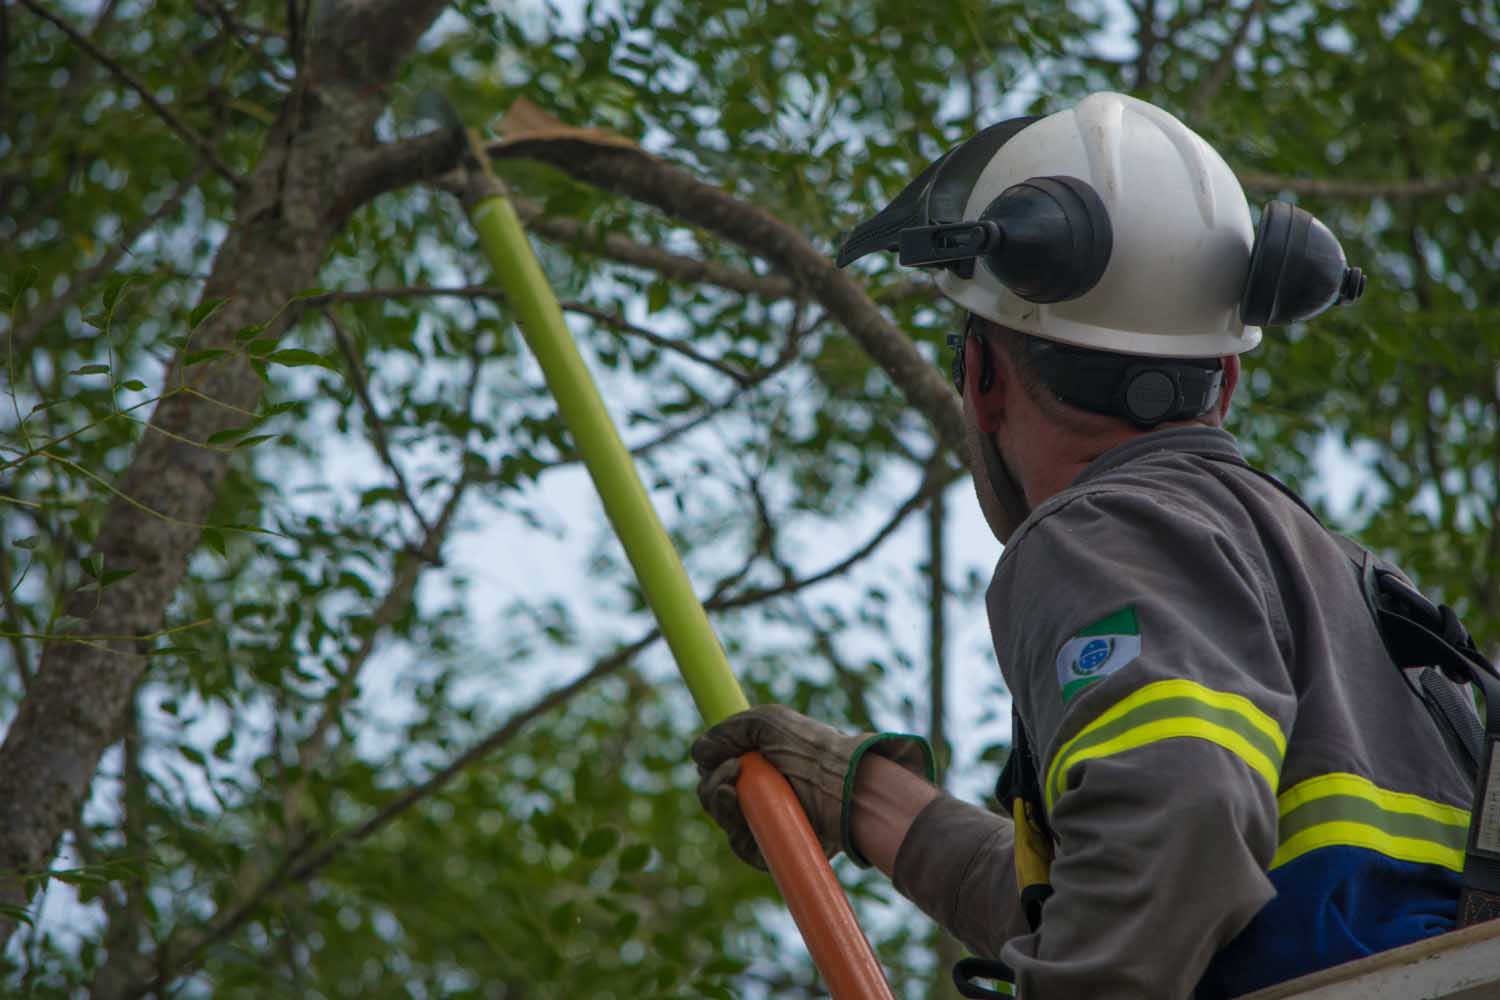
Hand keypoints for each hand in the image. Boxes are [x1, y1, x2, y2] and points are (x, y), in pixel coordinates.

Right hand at [692, 704, 931, 869]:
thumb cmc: (808, 746)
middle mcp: (760, 794)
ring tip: (734, 791)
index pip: (717, 770)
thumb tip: (698, 752)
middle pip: (713, 796)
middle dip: (712, 784)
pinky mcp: (774, 847)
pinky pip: (742, 848)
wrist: (839, 779)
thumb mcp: (766, 723)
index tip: (724, 757)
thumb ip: (728, 730)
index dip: (712, 766)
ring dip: (718, 804)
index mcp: (757, 765)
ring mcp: (766, 821)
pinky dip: (735, 833)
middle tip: (733, 771)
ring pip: (723, 820)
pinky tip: (742, 817)